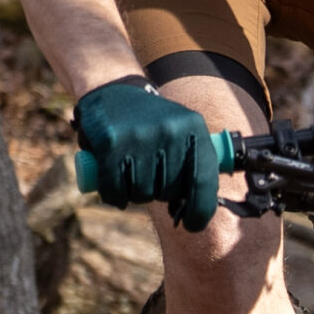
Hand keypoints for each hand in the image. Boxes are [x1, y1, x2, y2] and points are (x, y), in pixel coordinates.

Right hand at [74, 76, 221, 231]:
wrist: (114, 90)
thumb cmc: (152, 122)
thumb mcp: (181, 131)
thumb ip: (195, 164)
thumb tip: (201, 210)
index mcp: (193, 129)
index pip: (203, 182)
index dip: (199, 211)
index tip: (192, 224)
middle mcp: (170, 132)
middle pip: (168, 193)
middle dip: (158, 193)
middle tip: (149, 175)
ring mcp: (139, 137)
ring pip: (141, 194)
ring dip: (134, 193)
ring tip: (131, 172)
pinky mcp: (111, 144)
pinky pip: (115, 190)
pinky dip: (114, 194)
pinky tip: (114, 183)